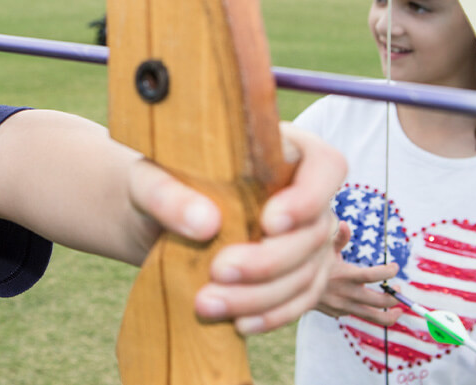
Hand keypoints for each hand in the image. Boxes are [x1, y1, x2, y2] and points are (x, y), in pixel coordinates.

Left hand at [129, 123, 346, 334]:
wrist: (157, 220)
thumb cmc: (160, 184)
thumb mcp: (150, 178)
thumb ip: (168, 193)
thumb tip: (205, 224)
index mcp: (285, 150)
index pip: (325, 167)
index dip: (308, 197)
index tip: (269, 221)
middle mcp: (307, 194)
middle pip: (315, 232)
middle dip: (269, 260)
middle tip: (218, 270)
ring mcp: (308, 238)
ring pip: (308, 274)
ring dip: (262, 297)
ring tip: (208, 304)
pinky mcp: (297, 274)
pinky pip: (300, 300)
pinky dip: (272, 316)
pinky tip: (239, 324)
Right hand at [313, 222, 400, 325]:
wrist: (290, 286)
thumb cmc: (310, 262)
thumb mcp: (323, 247)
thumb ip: (339, 238)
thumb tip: (345, 223)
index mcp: (345, 275)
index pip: (374, 276)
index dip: (389, 272)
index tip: (395, 267)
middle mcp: (346, 293)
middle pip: (380, 301)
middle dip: (395, 297)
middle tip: (399, 289)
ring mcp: (342, 307)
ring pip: (373, 317)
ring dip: (390, 315)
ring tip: (397, 311)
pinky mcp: (338, 314)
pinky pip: (357, 313)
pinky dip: (366, 310)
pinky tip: (367, 303)